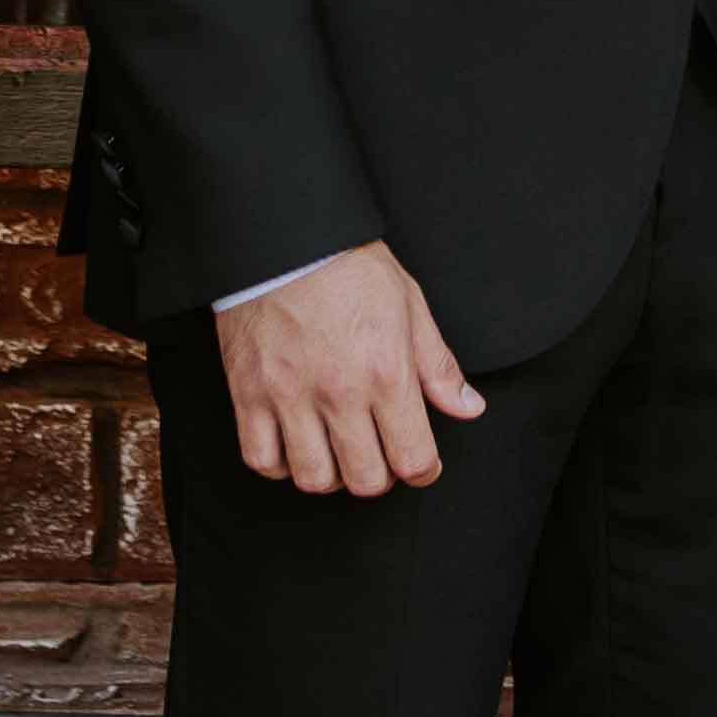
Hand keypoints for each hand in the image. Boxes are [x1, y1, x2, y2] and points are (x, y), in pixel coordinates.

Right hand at [215, 245, 484, 497]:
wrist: (284, 237)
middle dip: (380, 476)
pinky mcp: (249, 394)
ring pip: (313, 477)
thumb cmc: (347, 264)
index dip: (423, 470)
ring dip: (331, 475)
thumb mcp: (409, 305)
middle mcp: (339, 393)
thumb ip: (438, 365)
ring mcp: (289, 397)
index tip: (421, 463)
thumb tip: (467, 406)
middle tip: (380, 456)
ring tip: (337, 452)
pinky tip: (293, 444)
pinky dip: (280, 464)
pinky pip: (261, 458)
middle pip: (365, 479)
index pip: (413, 458)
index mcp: (386, 372)